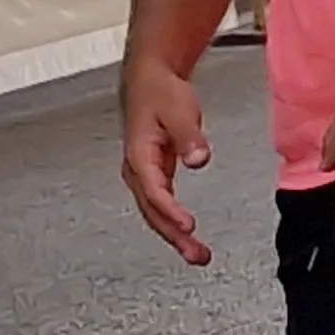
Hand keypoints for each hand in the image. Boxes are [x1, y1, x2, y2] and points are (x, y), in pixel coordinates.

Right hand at [118, 57, 215, 265]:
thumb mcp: (178, 110)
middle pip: (153, 212)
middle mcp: (137, 169)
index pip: (154, 191)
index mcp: (139, 155)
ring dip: (173, 235)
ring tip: (196, 255)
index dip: (170, 212)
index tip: (187, 227)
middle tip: (196, 255)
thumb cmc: (160, 92)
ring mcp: (144, 174)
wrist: (150, 79)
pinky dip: (173, 221)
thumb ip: (189, 137)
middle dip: (173, 236)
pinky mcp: (154, 174)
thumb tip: (198, 159)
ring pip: (155, 213)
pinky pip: (161, 205)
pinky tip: (187, 233)